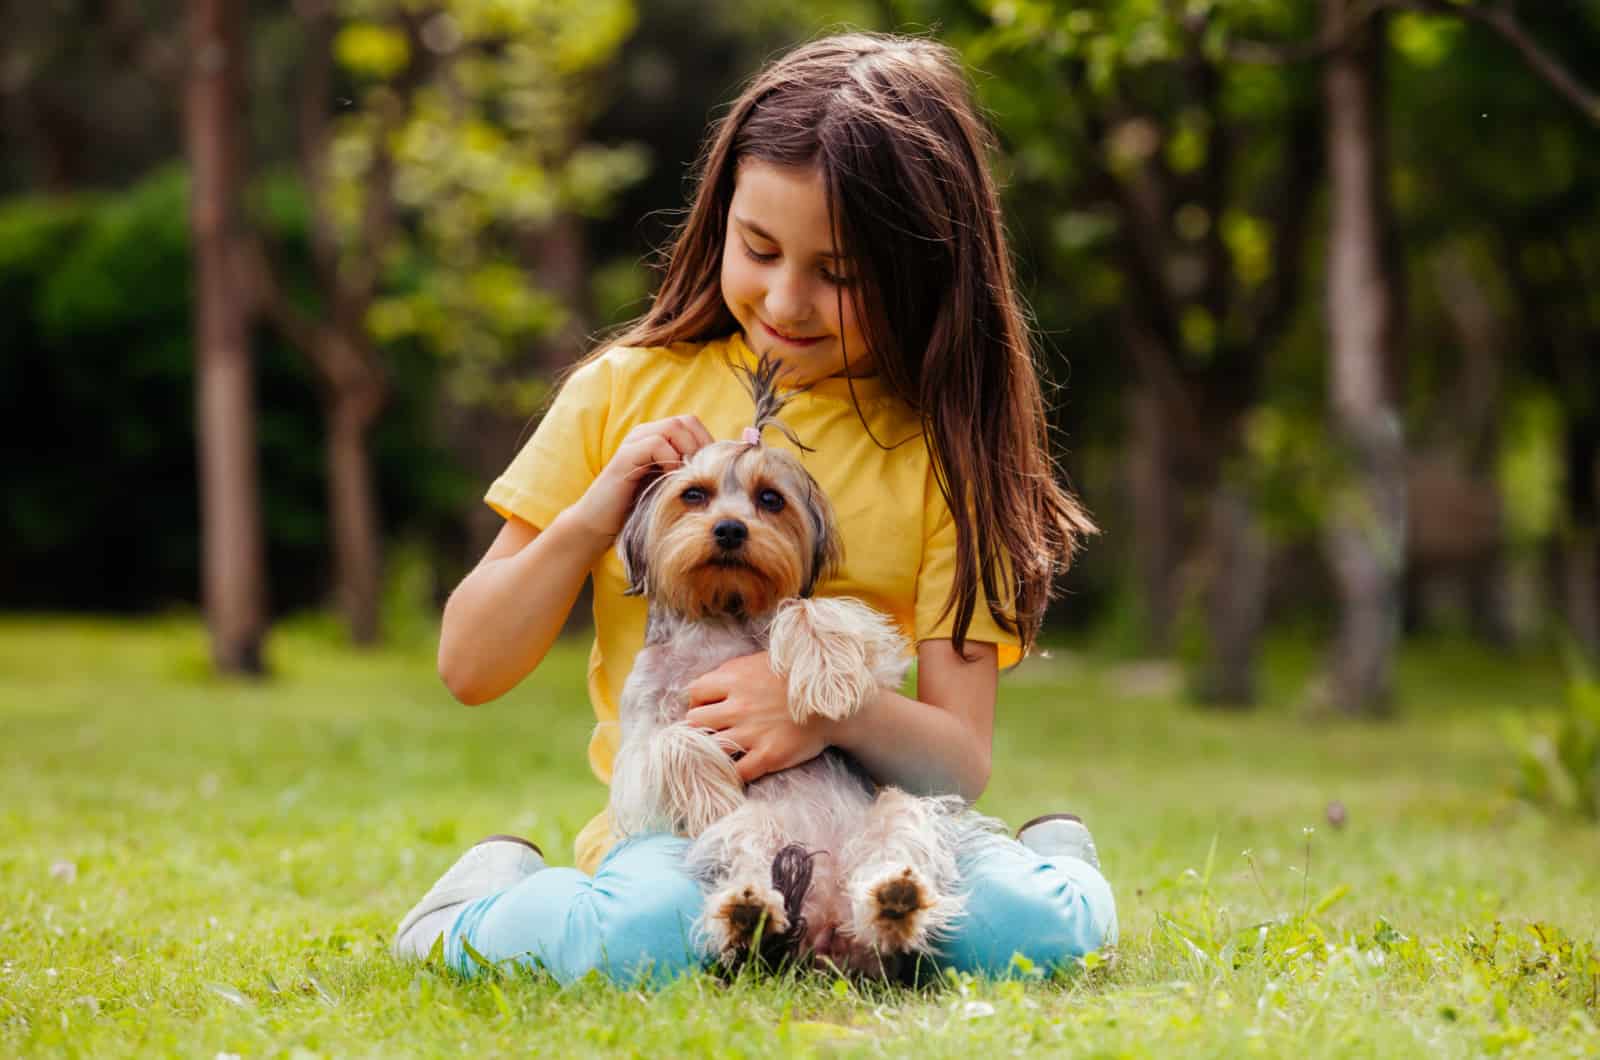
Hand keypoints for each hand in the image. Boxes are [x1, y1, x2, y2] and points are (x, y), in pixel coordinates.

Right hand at [568, 415, 714, 537]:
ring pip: (673, 427)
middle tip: (702, 474)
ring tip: (687, 477)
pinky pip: (655, 444)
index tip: (713, 471)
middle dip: (700, 447)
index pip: (692, 424)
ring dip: (687, 452)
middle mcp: (645, 434)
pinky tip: (670, 481)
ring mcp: (634, 443)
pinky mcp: (624, 456)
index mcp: (657, 438)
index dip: (707, 443)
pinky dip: (669, 460)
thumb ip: (689, 474)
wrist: (599, 524)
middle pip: (686, 421)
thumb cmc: (638, 508)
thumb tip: (723, 471)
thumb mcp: (670, 488)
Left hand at [684, 651, 833, 782]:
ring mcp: (752, 732)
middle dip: (700, 726)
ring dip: (714, 750)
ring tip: (724, 751)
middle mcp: (739, 705)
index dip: (696, 701)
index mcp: (736, 678)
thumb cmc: (799, 678)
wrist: (838, 703)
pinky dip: (734, 773)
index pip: (694, 692)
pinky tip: (739, 769)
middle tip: (713, 731)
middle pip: (694, 721)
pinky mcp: (768, 756)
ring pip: (710, 748)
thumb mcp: (764, 661)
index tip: (707, 708)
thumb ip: (734, 670)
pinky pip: (737, 772)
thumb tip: (709, 684)